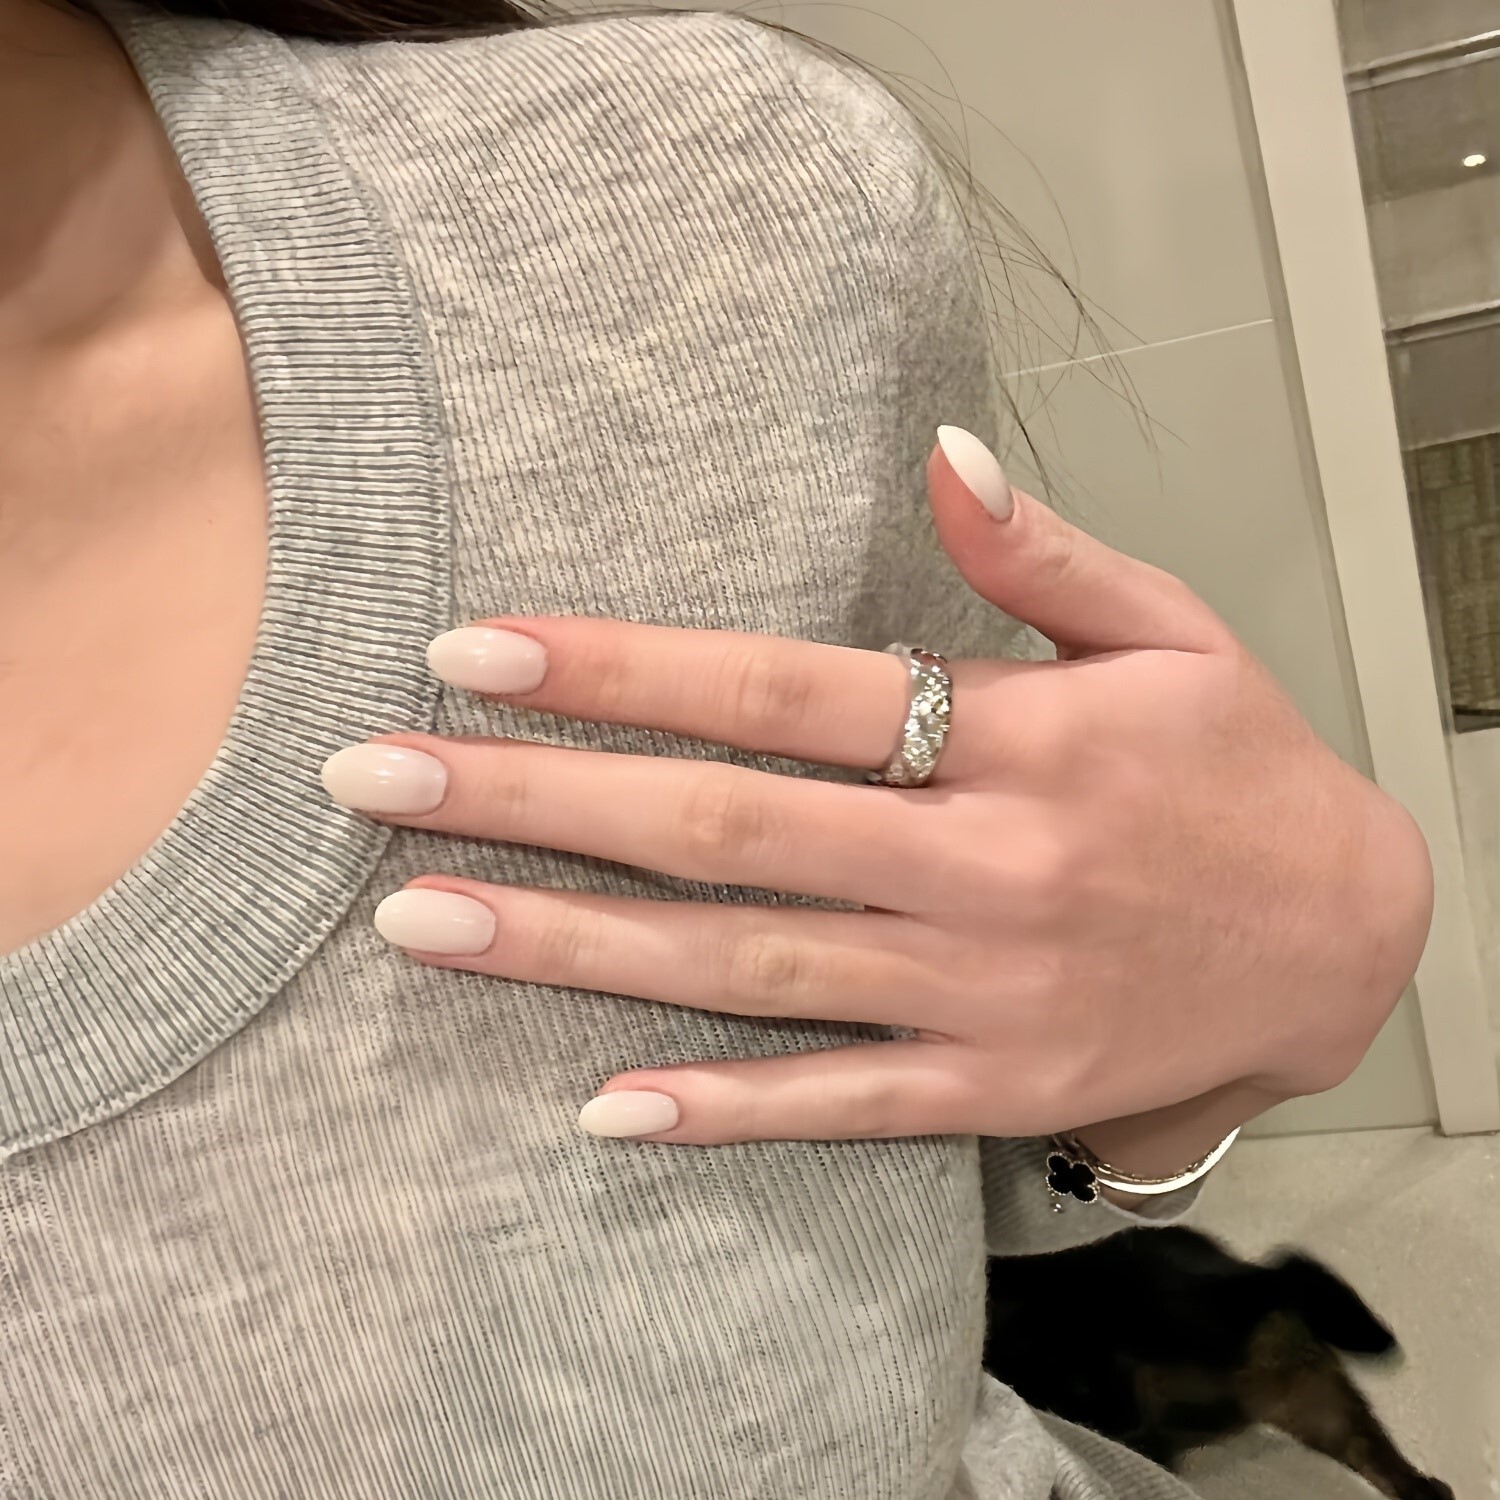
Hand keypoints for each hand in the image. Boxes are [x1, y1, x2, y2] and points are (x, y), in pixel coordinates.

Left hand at [321, 428, 1433, 1145]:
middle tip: (377, 780)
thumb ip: (1043, 551)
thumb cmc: (1241, 770)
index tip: (479, 648)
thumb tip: (936, 452)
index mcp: (1021, 737)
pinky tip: (599, 1103)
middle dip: (540, 801)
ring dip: (576, 947)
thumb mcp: (1173, 630)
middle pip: (727, 832)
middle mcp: (985, 868)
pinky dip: (723, 1107)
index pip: (786, 692)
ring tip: (420, 918)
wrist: (1349, 947)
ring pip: (750, 970)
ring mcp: (984, 994)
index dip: (626, 669)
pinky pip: (842, 1103)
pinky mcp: (996, 1088)